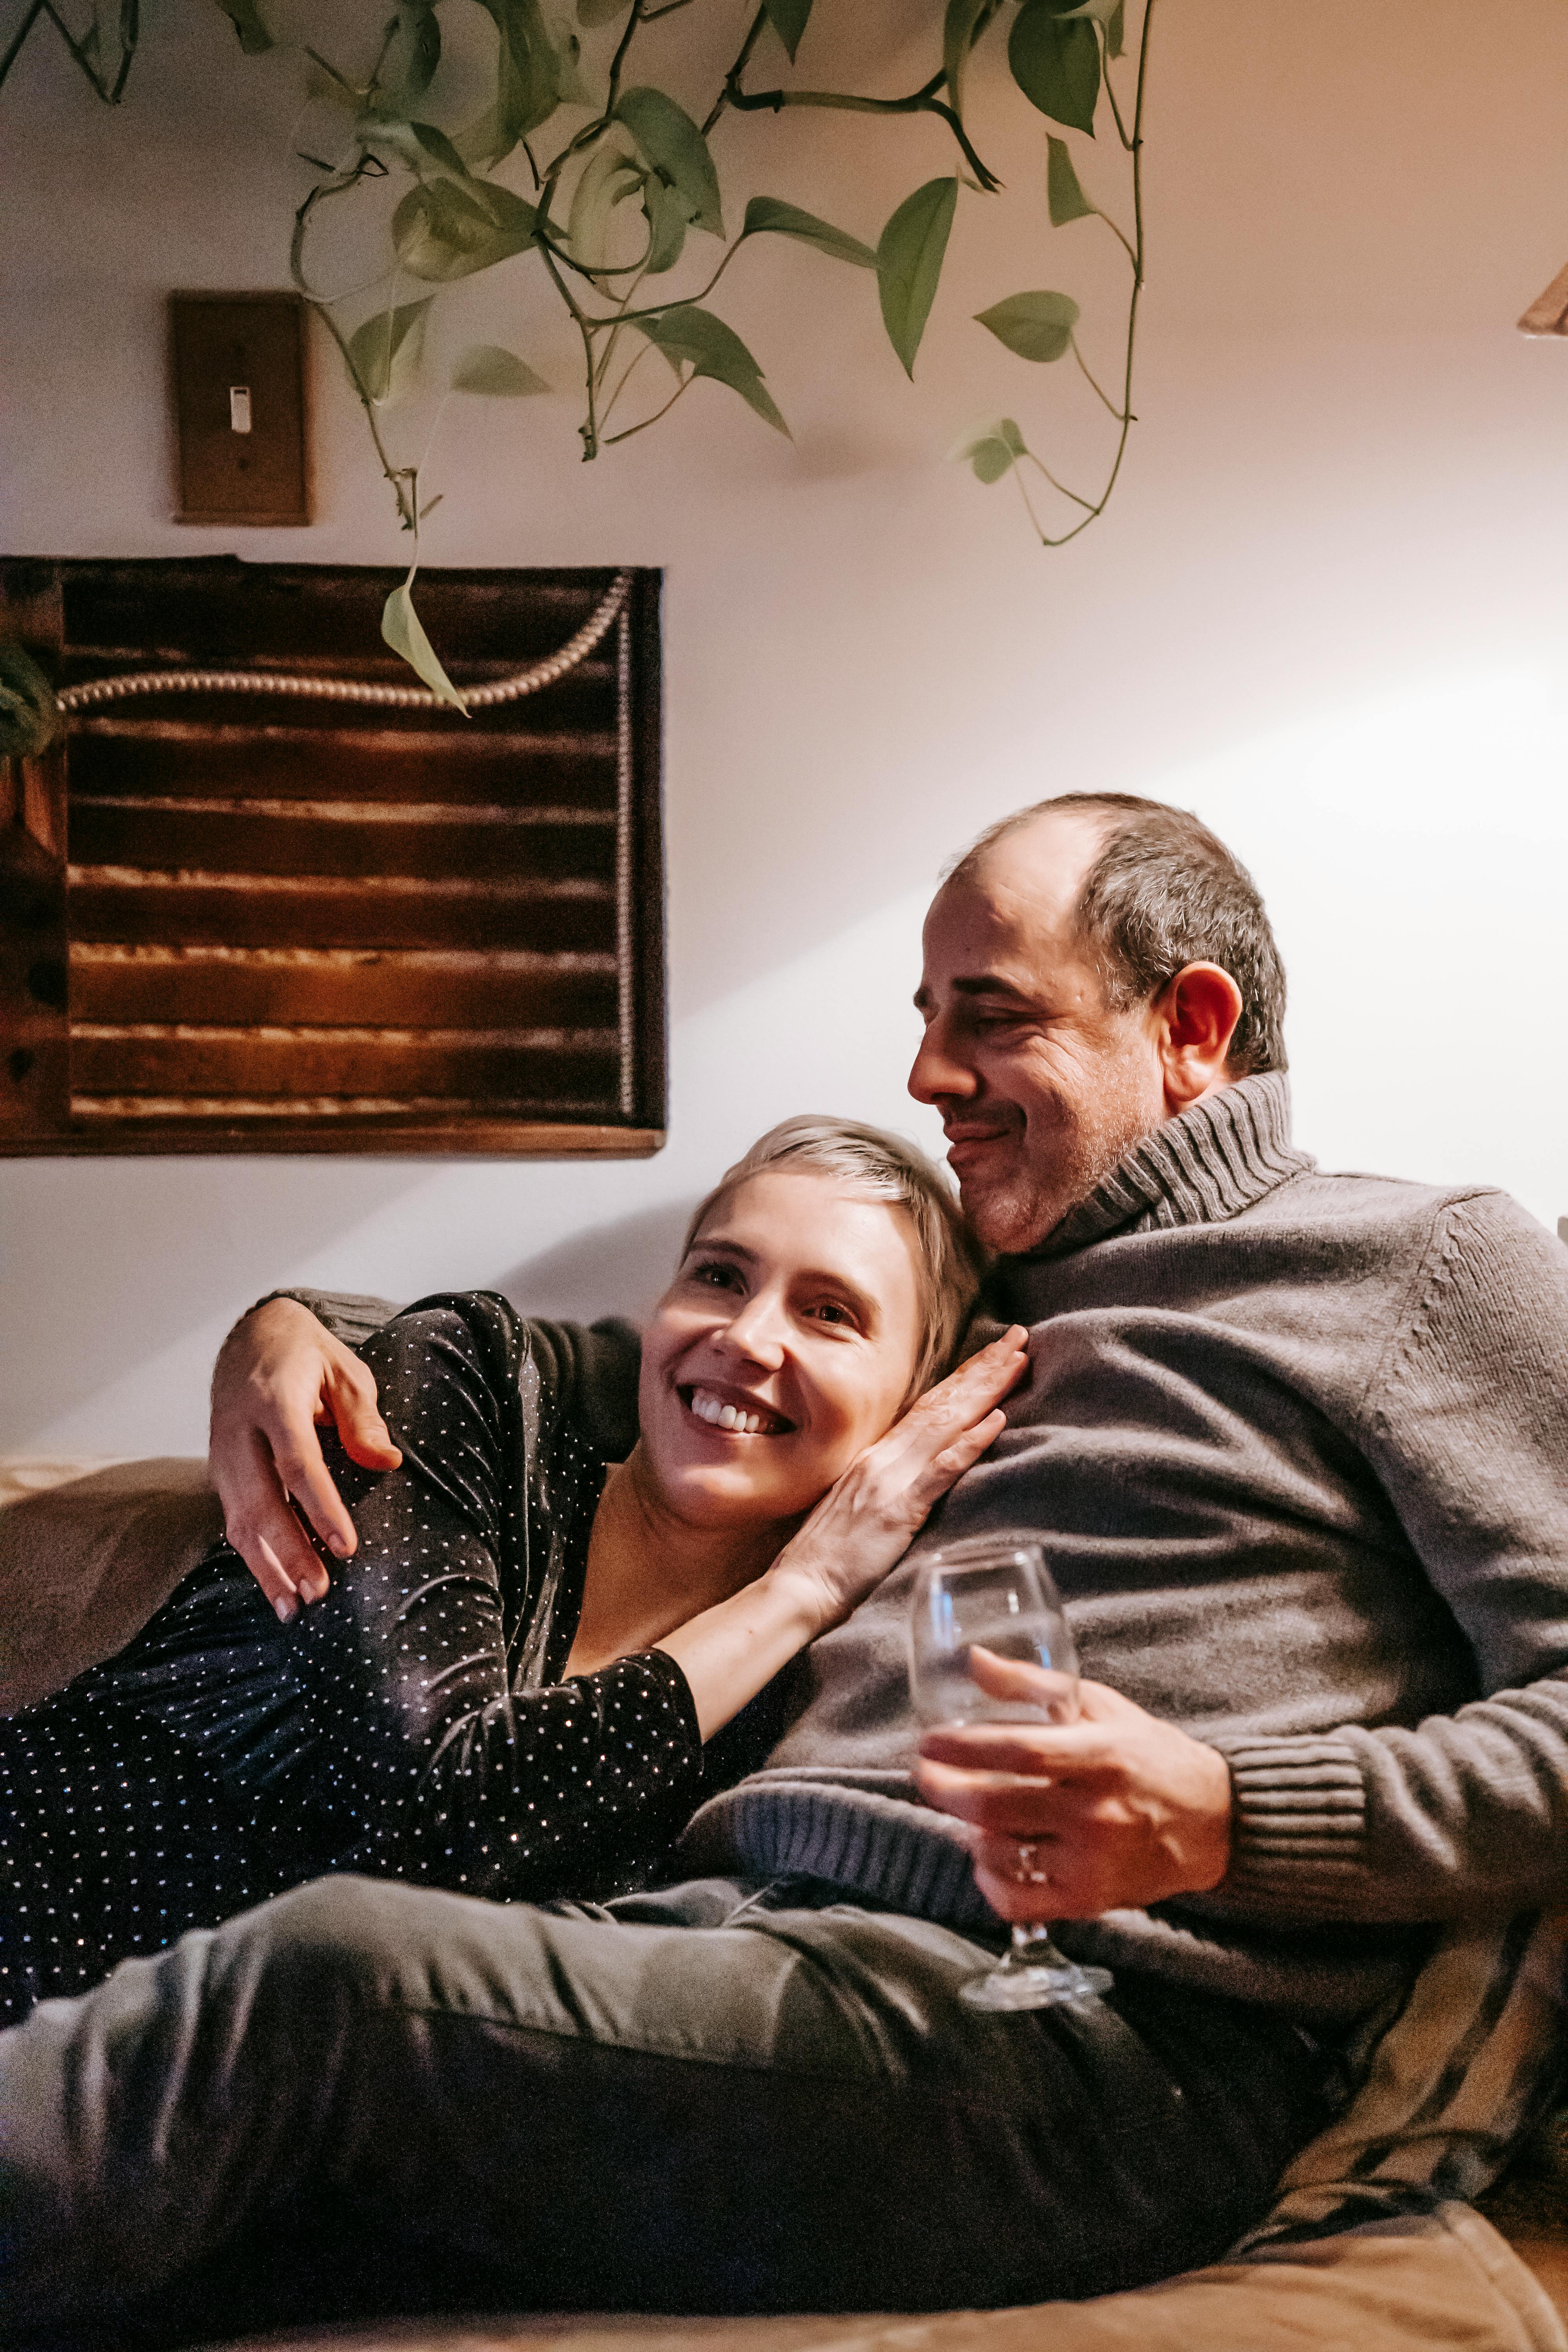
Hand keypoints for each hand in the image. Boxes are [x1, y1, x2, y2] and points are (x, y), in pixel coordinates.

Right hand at [208, 1298, 401, 1620]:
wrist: (250, 1337)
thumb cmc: (307, 1356)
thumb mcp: (345, 1371)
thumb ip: (363, 1418)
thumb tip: (388, 1463)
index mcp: (274, 1399)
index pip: (296, 1461)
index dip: (320, 1507)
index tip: (347, 1546)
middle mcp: (239, 1429)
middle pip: (261, 1499)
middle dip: (288, 1551)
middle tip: (319, 1593)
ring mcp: (222, 1452)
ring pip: (238, 1518)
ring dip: (266, 1566)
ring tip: (294, 1608)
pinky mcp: (218, 1470)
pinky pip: (232, 1518)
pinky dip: (252, 1557)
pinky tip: (275, 1588)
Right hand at [765, 1329, 1028, 1631]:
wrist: (800, 1584)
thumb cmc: (827, 1554)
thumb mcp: (857, 1504)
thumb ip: (886, 1480)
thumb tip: (914, 1468)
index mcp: (876, 1455)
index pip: (928, 1406)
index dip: (963, 1377)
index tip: (994, 1353)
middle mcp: (885, 1457)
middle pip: (943, 1403)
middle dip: (983, 1368)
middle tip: (1019, 1336)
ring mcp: (892, 1480)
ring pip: (947, 1424)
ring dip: (986, 1390)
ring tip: (1017, 1360)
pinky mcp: (900, 1511)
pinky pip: (941, 1471)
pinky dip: (970, 1443)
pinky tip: (998, 1420)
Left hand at [915, 1649, 1232, 1919]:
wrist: (1214, 1823)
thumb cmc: (1150, 1756)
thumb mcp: (1101, 1707)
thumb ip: (1034, 1686)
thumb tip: (975, 1660)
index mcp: (1100, 1756)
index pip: (1019, 1752)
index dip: (963, 1748)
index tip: (927, 1742)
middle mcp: (1096, 1813)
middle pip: (997, 1806)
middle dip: (945, 1790)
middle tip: (926, 1775)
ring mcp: (1093, 1863)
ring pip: (1001, 1852)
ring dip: (967, 1831)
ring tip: (962, 1811)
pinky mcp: (1091, 1900)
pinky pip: (1020, 1900)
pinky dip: (989, 1881)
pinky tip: (985, 1858)